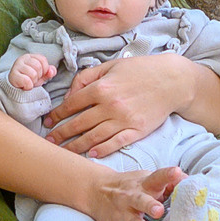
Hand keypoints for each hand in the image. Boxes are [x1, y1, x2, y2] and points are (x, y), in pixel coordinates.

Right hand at [9, 53, 52, 91]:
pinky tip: (25, 86)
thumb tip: (52, 71)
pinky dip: (28, 86)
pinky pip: (27, 81)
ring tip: (28, 82)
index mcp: (30, 57)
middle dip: (38, 76)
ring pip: (33, 74)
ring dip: (33, 82)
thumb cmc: (29, 78)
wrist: (16, 86)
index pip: (43, 59)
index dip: (44, 69)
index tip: (40, 74)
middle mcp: (23, 59)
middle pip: (38, 67)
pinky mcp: (13, 75)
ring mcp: (17, 66)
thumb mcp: (41, 75)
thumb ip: (49, 72)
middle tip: (33, 79)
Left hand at [48, 55, 217, 156]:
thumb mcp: (110, 66)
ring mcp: (124, 120)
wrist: (171, 80)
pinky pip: (115, 143)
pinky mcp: (137, 130)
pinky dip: (102, 150)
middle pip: (79, 124)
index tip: (48, 122)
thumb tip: (70, 94)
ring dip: (76, 146)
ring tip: (64, 152)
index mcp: (101, 87)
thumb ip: (87, 78)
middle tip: (49, 142)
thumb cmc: (140, 70)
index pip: (72, 104)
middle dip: (61, 134)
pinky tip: (91, 154)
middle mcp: (110, 105)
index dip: (57, 115)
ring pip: (94, 137)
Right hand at [80, 165, 183, 220]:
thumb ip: (167, 182)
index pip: (157, 177)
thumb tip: (188, 181)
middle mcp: (132, 198)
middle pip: (141, 201)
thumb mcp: (146, 178)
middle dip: (150, 205)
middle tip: (160, 210)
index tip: (177, 173)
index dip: (167, 175)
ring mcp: (124, 215)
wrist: (95, 190)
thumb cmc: (130, 186)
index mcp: (143, 184)